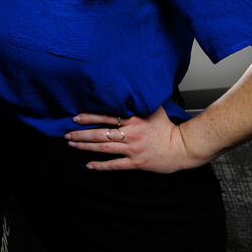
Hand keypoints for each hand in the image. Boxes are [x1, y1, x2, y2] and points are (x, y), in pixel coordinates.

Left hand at [64, 106, 204, 172]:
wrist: (183, 148)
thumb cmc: (168, 128)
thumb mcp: (155, 109)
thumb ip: (141, 100)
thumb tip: (132, 86)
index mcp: (134, 118)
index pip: (105, 116)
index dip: (88, 117)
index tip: (75, 117)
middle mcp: (131, 133)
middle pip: (100, 133)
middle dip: (81, 134)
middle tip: (67, 134)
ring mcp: (133, 149)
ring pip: (104, 148)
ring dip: (86, 147)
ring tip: (72, 145)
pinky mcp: (137, 163)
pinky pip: (115, 165)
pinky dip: (100, 166)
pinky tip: (89, 165)